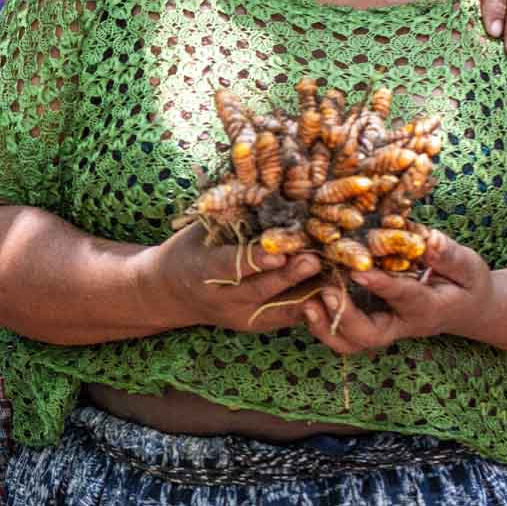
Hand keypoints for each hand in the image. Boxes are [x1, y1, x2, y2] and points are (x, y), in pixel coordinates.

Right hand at [149, 228, 324, 332]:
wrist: (172, 291)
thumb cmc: (191, 247)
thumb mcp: (201, 228)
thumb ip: (231, 213)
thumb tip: (266, 180)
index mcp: (201, 270)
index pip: (230, 265)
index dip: (256, 260)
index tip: (279, 252)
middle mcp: (222, 299)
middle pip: (259, 289)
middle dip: (289, 275)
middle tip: (314, 259)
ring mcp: (241, 317)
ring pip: (278, 308)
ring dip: (307, 292)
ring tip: (334, 275)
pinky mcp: (258, 325)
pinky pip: (288, 317)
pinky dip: (312, 304)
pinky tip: (334, 291)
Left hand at [300, 229, 492, 355]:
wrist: (465, 307)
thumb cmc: (467, 283)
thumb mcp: (468, 267)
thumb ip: (448, 256)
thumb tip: (427, 240)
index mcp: (426, 308)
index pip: (403, 298)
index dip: (381, 286)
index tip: (360, 272)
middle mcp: (400, 324)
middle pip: (368, 336)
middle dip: (345, 317)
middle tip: (327, 291)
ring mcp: (381, 327)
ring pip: (349, 342)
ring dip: (325, 326)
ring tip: (307, 300)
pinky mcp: (366, 322)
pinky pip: (339, 332)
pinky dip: (319, 320)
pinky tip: (304, 295)